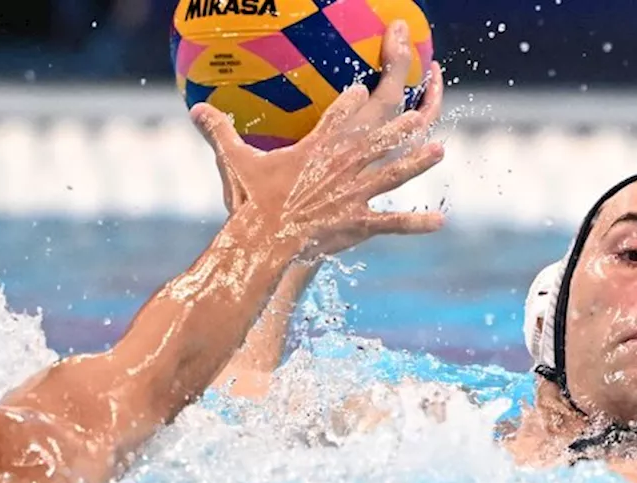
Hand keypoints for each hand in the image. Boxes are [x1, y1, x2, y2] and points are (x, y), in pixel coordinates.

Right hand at [192, 20, 445, 261]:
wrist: (262, 238)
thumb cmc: (250, 201)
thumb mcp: (234, 162)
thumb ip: (219, 131)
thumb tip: (195, 109)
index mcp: (316, 148)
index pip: (337, 118)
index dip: (351, 102)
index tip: (362, 90)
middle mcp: (342, 166)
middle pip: (376, 140)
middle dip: (399, 127)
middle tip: (418, 117)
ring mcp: (354, 193)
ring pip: (393, 172)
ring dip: (417, 162)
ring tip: (440, 151)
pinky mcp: (359, 222)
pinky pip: (392, 223)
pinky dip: (416, 224)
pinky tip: (441, 222)